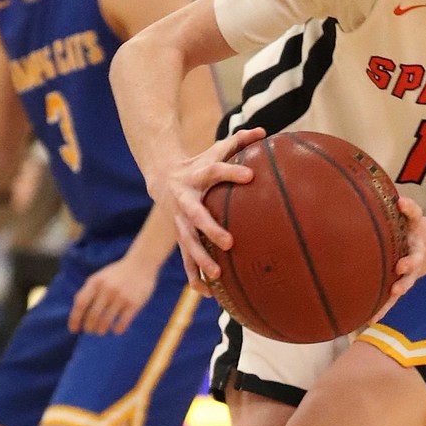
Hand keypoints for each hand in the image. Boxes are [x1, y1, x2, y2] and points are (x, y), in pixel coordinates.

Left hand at [69, 252, 159, 335]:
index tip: (74, 329)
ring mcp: (121, 297)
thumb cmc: (117, 274)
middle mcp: (107, 289)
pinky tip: (116, 329)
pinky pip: (122, 323)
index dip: (75, 319)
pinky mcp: (134, 303)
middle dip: (89, 327)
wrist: (141, 264)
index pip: (80, 304)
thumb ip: (88, 292)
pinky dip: (117, 329)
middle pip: (92, 316)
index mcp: (95, 282)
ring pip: (105, 322)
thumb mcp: (99, 278)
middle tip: (90, 330)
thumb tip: (76, 315)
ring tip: (101, 331)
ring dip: (101, 330)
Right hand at [156, 125, 264, 290]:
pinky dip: (194, 277)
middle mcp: (186, 201)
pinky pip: (186, 260)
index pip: (215, 172)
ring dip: (200, 260)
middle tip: (229, 242)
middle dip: (210, 230)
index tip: (250, 176)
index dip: (231, 172)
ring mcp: (179, 222)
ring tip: (216, 275)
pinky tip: (208, 294)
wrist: (161, 178)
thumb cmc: (198, 165)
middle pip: (196, 216)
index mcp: (197, 177)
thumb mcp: (214, 151)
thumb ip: (237, 141)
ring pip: (188, 243)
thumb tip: (263, 131)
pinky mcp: (179, 237)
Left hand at [375, 197, 425, 315]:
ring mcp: (411, 270)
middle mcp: (416, 252)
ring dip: (399, 287)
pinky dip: (383, 309)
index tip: (402, 203)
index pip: (415, 216)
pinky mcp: (403, 283)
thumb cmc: (412, 229)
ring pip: (406, 281)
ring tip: (392, 293)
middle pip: (414, 258)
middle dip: (408, 263)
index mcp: (416, 232)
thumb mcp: (412, 216)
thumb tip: (390, 196)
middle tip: (400, 265)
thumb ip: (405, 208)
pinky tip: (371, 319)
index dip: (410, 209)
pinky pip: (393, 298)